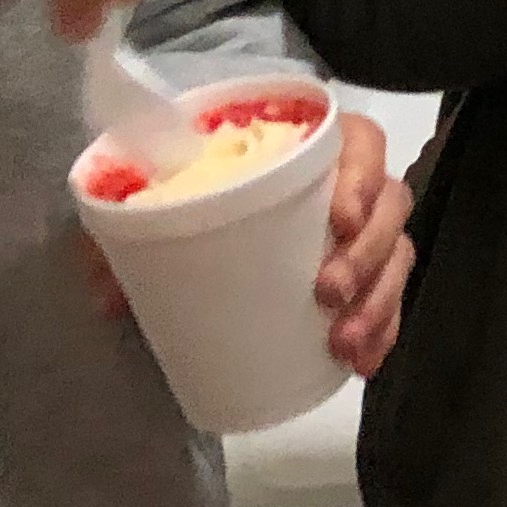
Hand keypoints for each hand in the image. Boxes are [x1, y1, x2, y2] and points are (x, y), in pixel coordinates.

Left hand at [76, 117, 415, 375]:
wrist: (199, 222)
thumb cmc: (191, 191)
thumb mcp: (158, 202)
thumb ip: (130, 233)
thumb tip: (108, 295)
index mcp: (310, 146)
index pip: (361, 142)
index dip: (362, 175)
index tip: (338, 218)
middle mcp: (349, 184)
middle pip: (389, 205)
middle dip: (367, 253)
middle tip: (328, 292)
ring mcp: (361, 232)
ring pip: (397, 255)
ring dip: (379, 301)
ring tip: (343, 344)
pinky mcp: (361, 277)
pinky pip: (392, 300)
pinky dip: (383, 331)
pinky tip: (363, 364)